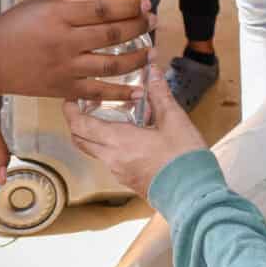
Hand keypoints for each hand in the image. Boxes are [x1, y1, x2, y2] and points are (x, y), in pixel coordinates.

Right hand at [0, 0, 153, 102]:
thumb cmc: (14, 27)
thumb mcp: (42, 4)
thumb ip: (75, 0)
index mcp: (60, 17)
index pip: (104, 10)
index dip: (129, 7)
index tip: (145, 4)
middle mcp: (66, 43)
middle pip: (112, 35)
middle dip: (138, 28)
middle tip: (152, 23)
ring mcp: (66, 68)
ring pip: (111, 65)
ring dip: (137, 58)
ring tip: (151, 52)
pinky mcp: (64, 89)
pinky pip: (98, 92)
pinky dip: (120, 93)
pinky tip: (138, 90)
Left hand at [63, 66, 207, 197]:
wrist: (195, 196)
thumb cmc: (184, 158)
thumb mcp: (174, 120)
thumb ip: (160, 94)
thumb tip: (153, 71)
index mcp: (118, 141)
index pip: (80, 125)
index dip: (70, 110)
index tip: (70, 98)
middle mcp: (112, 158)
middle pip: (81, 140)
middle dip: (77, 122)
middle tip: (85, 105)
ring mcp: (119, 173)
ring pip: (95, 150)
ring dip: (95, 134)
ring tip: (113, 117)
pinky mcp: (129, 181)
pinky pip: (110, 160)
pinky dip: (111, 146)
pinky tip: (132, 136)